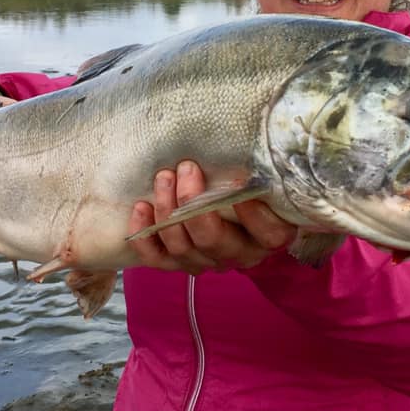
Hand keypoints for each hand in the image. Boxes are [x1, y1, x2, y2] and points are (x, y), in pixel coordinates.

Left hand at [127, 160, 297, 274]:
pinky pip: (157, 258)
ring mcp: (206, 261)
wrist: (231, 206)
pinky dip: (145, 236)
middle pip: (213, 241)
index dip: (253, 213)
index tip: (238, 181)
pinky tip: (141, 208)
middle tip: (187, 168)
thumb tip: (252, 148)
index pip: (268, 233)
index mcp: (268, 236)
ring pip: (182, 248)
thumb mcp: (265, 178)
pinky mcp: (178, 263)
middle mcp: (238, 254)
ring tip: (163, 177)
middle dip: (194, 203)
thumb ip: (262, 169)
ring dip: (168, 211)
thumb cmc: (250, 185)